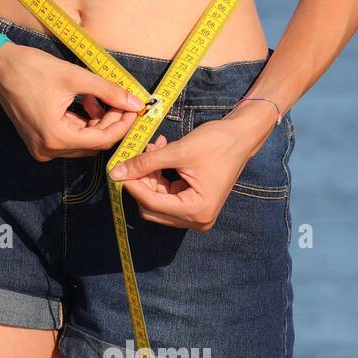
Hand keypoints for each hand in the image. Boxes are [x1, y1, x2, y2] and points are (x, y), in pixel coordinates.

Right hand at [0, 43, 145, 160]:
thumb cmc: (31, 68)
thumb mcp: (74, 76)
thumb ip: (108, 91)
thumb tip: (136, 103)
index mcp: (56, 137)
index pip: (101, 140)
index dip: (122, 125)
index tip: (135, 109)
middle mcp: (48, 150)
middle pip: (93, 143)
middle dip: (111, 122)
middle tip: (121, 100)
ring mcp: (42, 149)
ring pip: (83, 142)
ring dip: (97, 122)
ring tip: (97, 97)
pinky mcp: (40, 143)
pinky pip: (70, 138)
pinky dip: (82, 123)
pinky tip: (86, 102)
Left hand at [108, 109, 272, 230]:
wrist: (241, 137)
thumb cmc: (217, 142)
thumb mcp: (178, 151)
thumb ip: (146, 163)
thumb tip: (115, 172)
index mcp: (197, 210)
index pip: (152, 203)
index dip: (132, 185)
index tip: (117, 168)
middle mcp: (197, 220)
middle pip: (153, 208)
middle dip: (141, 182)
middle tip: (135, 156)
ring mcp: (196, 216)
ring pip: (157, 202)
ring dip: (150, 177)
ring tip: (153, 149)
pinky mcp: (194, 207)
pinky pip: (167, 197)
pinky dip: (159, 178)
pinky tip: (160, 155)